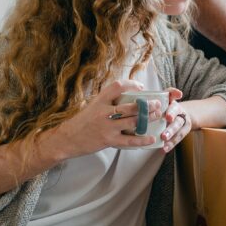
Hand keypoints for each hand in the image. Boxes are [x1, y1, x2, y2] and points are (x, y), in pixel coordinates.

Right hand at [52, 80, 168, 158]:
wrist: (68, 138)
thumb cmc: (82, 122)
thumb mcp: (92, 106)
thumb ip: (107, 101)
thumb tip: (126, 96)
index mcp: (99, 101)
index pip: (117, 86)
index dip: (132, 84)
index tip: (141, 87)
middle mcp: (104, 112)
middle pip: (131, 106)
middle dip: (147, 105)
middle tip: (156, 104)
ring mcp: (107, 127)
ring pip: (133, 122)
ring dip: (148, 118)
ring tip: (157, 116)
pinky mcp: (108, 141)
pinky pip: (129, 141)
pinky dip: (142, 140)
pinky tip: (151, 138)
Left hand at [159, 90, 191, 152]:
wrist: (183, 113)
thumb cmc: (168, 106)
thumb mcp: (166, 99)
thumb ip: (160, 96)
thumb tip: (143, 89)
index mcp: (173, 103)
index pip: (174, 102)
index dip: (172, 109)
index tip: (167, 116)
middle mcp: (180, 113)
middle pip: (177, 120)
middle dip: (171, 128)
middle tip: (164, 134)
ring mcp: (183, 123)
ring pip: (179, 130)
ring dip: (172, 137)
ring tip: (164, 141)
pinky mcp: (183, 132)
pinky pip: (178, 138)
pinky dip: (171, 144)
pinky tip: (164, 149)